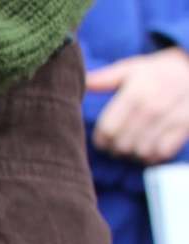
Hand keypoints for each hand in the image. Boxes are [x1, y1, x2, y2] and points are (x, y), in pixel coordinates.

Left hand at [87, 47, 188, 164]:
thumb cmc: (156, 72)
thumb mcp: (131, 70)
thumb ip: (104, 78)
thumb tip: (83, 80)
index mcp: (134, 93)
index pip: (108, 130)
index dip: (101, 140)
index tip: (103, 139)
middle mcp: (152, 106)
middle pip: (122, 144)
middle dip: (115, 148)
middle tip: (117, 145)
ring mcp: (170, 116)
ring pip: (140, 151)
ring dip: (133, 153)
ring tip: (132, 146)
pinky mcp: (185, 124)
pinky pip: (161, 152)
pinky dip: (153, 154)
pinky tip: (150, 147)